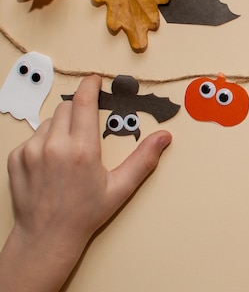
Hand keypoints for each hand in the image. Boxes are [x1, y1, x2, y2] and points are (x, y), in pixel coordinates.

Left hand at [0, 75, 171, 291]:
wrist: (46, 237)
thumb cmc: (85, 214)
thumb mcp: (120, 187)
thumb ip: (143, 159)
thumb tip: (164, 137)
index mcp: (82, 150)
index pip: (84, 102)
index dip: (90, 86)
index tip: (95, 80)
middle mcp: (54, 146)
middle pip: (67, 108)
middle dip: (80, 110)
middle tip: (88, 128)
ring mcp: (31, 151)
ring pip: (49, 121)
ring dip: (61, 127)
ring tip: (69, 152)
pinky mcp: (16, 158)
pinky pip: (33, 136)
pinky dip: (44, 141)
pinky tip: (52, 162)